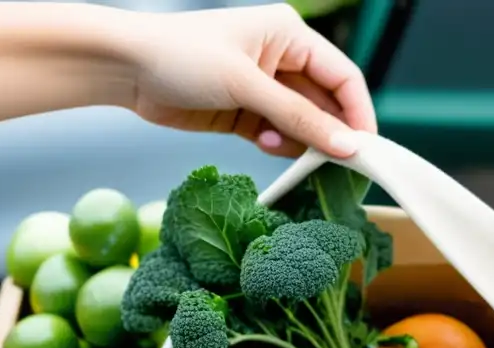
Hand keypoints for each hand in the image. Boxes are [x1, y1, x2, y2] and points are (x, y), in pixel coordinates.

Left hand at [130, 3, 376, 157]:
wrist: (126, 69)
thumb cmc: (182, 57)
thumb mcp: (246, 85)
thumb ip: (299, 118)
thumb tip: (347, 146)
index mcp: (289, 36)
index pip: (343, 76)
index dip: (358, 112)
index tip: (367, 149)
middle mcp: (281, 60)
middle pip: (325, 103)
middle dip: (331, 133)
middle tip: (339, 166)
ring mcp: (263, 89)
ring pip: (302, 124)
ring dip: (301, 142)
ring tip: (283, 146)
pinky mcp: (244, 114)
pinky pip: (277, 135)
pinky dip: (279, 146)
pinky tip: (266, 145)